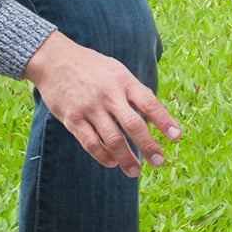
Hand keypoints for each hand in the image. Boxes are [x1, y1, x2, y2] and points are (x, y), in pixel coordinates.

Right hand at [23, 31, 180, 176]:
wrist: (55, 60)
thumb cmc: (92, 67)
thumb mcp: (117, 70)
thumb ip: (135, 91)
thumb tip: (155, 113)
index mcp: (124, 81)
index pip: (149, 103)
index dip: (164, 120)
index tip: (176, 136)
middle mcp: (108, 95)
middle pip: (133, 124)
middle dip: (148, 146)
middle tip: (159, 161)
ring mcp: (90, 108)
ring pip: (112, 139)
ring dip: (126, 158)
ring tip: (135, 171)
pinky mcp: (72, 118)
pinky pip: (90, 142)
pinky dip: (102, 155)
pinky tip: (112, 162)